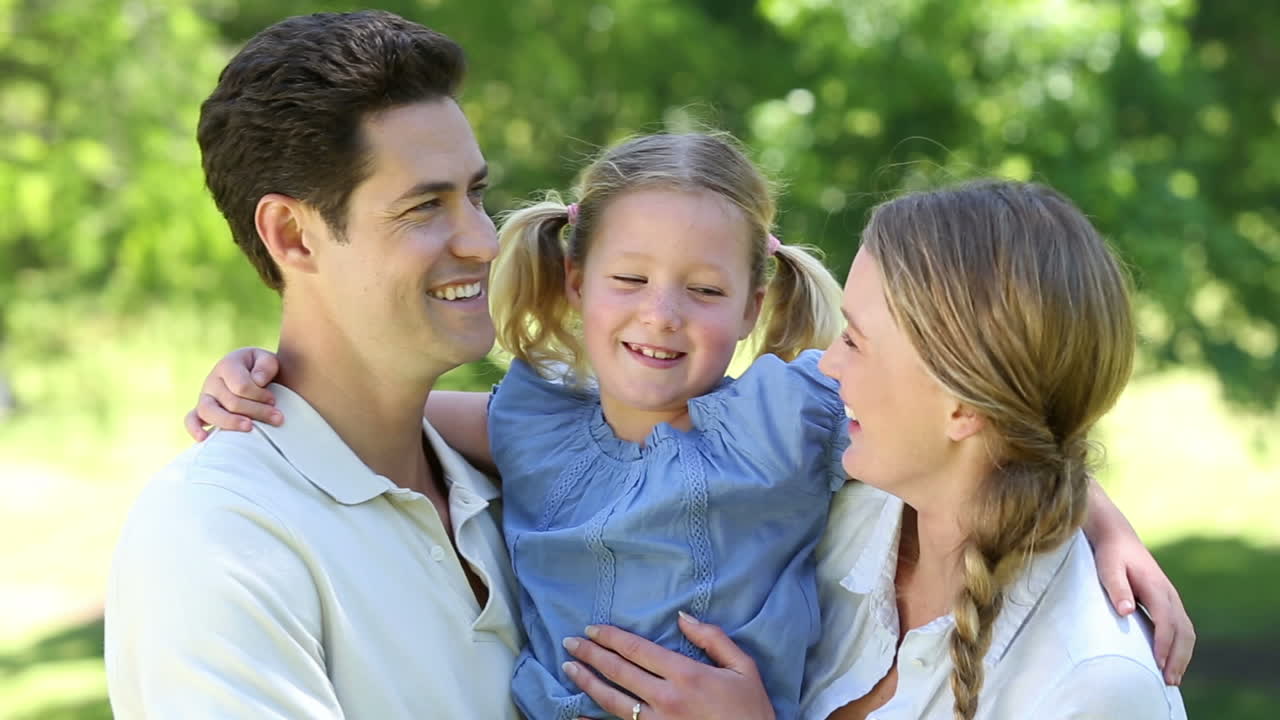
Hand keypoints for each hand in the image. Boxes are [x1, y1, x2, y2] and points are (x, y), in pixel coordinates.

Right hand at [183, 347, 282, 440]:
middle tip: (277, 418)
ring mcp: (205, 396)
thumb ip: (266, 366)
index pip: (241, 386)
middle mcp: (212, 380)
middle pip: (231, 402)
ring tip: (250, 428)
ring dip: (231, 422)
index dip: (260, 396)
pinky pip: (190, 419)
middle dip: (257, 411)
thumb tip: (258, 381)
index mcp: (228, 365)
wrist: (253, 374)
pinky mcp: (201, 410)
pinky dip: (194, 429)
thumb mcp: (268, 360)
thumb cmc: (262, 369)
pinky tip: (204, 439)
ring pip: (209, 412)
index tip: (274, 401)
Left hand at [561, 612, 774, 719]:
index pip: (637, 650)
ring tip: (569, 668)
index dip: (611, 637)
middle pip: (619, 671)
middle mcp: (666, 698)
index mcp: (686, 675)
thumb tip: (683, 618)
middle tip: (570, 642)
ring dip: (587, 682)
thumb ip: (713, 639)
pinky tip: (577, 716)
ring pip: (613, 700)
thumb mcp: (744, 668)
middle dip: (591, 654)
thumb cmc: (751, 711)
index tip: (592, 628)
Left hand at [1094, 530, 1194, 684]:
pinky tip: (1170, 662)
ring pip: (1186, 631)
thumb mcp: (1108, 567)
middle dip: (1178, 657)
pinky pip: (1181, 628)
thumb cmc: (1110, 554)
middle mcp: (1169, 594)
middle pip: (1183, 630)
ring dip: (1182, 656)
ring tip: (1172, 679)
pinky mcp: (1166, 603)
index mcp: (1156, 586)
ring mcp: (1171, 598)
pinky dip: (1180, 647)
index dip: (1163, 643)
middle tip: (1169, 681)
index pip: (1166, 620)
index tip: (1158, 664)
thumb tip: (1125, 611)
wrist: (1117, 537)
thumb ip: (1116, 588)